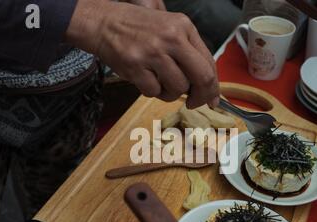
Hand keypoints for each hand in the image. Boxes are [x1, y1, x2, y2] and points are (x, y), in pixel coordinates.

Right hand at [66, 0, 218, 107]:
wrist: (102, 23)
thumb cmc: (137, 28)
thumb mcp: (168, 26)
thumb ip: (188, 50)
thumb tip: (206, 83)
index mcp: (184, 27)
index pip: (209, 63)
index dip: (214, 87)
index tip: (212, 99)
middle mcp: (172, 38)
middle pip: (202, 77)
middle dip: (201, 96)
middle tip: (195, 103)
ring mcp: (153, 52)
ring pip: (178, 88)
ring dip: (171, 93)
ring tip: (160, 82)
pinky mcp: (135, 66)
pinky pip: (154, 92)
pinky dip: (151, 91)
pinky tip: (144, 78)